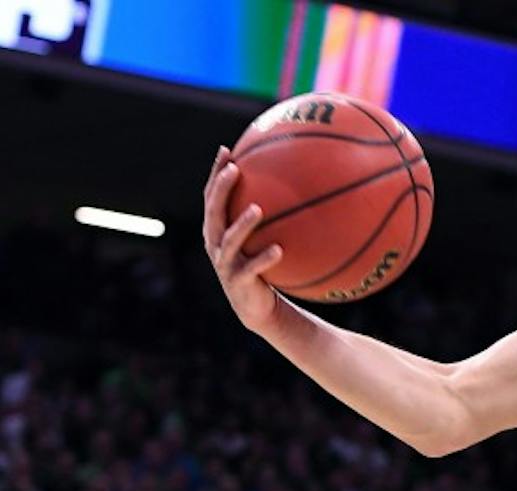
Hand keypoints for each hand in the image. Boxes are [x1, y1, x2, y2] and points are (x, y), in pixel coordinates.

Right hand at [202, 146, 282, 334]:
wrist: (258, 307)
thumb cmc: (262, 267)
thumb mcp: (262, 239)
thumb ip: (271, 216)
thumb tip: (297, 187)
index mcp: (217, 229)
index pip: (211, 196)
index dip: (216, 173)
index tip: (226, 150)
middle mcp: (216, 243)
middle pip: (213, 211)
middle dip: (221, 189)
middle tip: (234, 170)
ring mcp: (225, 263)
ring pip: (230, 240)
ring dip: (243, 224)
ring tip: (257, 209)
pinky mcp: (239, 282)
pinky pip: (252, 268)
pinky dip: (264, 259)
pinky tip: (279, 250)